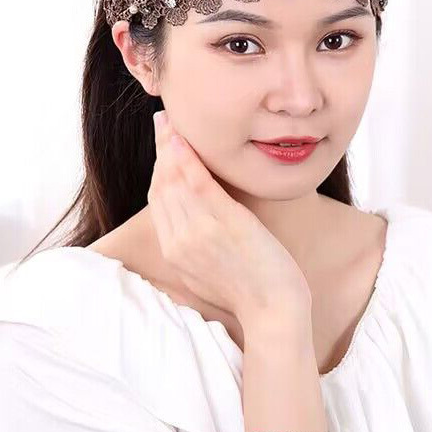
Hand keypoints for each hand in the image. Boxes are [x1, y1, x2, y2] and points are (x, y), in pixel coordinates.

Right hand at [147, 110, 311, 330]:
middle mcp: (178, 242)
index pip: (158, 201)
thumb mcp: (209, 272)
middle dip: (160, 149)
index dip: (158, 168)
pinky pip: (197, 184)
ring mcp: (198, 233)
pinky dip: (187, 158)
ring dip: (170, 145)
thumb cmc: (251, 292)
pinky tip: (183, 138)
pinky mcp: (223, 225)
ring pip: (174, 180)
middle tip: (163, 120)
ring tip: (172, 119)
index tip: (163, 144)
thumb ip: (194, 246)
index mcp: (174, 253)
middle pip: (161, 185)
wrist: (274, 312)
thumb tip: (191, 224)